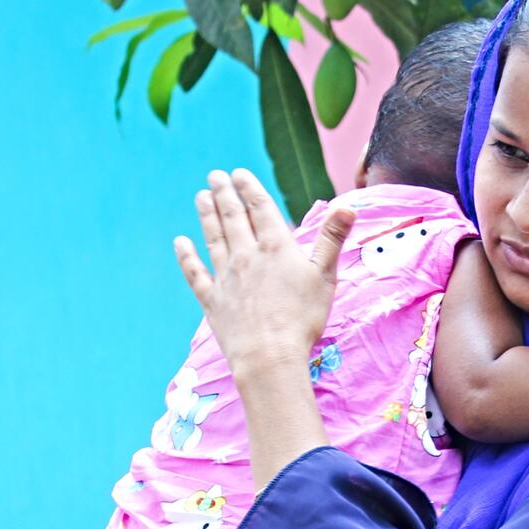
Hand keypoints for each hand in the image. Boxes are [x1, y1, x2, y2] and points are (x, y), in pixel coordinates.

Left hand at [173, 167, 354, 379]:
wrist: (268, 355)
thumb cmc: (302, 318)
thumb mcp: (325, 277)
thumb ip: (332, 239)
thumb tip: (348, 206)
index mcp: (276, 247)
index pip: (260, 208)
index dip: (249, 188)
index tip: (239, 173)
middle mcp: (247, 255)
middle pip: (232, 217)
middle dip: (224, 194)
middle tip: (216, 176)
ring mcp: (226, 277)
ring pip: (213, 238)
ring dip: (206, 215)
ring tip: (201, 196)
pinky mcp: (212, 300)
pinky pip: (195, 272)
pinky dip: (186, 256)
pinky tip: (180, 242)